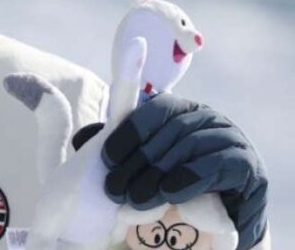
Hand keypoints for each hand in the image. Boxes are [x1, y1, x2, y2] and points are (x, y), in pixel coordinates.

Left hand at [102, 93, 267, 248]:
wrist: (217, 221)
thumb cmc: (171, 185)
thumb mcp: (140, 164)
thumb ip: (115, 149)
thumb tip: (82, 139)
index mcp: (181, 109)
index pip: (152, 109)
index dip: (127, 133)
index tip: (107, 160)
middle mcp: (208, 117)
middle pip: (169, 131)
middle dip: (137, 161)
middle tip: (115, 189)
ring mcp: (230, 138)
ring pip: (189, 147)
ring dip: (158, 174)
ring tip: (136, 199)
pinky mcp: (247, 166)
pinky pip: (217, 165)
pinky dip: (189, 178)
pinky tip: (170, 193)